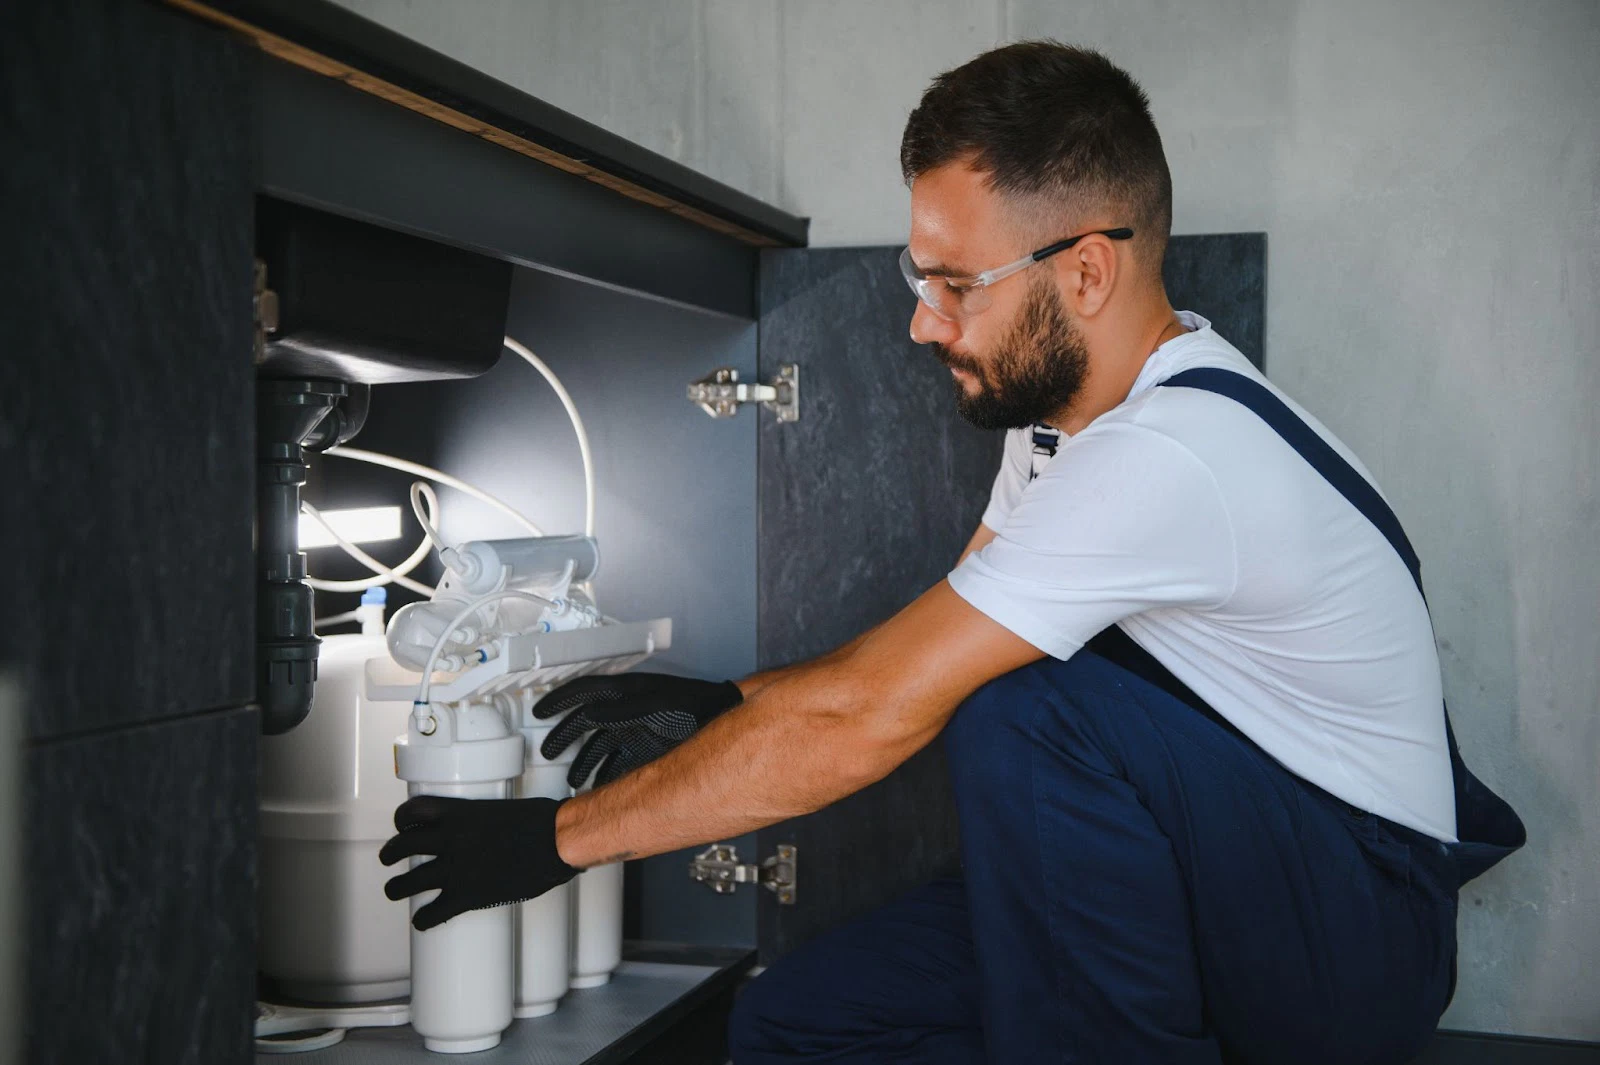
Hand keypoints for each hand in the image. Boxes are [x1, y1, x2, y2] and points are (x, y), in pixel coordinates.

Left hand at [379, 795, 578, 930]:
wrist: (556, 842)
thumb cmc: (540, 821)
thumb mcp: (502, 809)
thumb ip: (482, 820)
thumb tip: (483, 831)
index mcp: (459, 814)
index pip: (414, 811)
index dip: (402, 820)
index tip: (401, 826)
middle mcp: (450, 839)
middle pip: (404, 846)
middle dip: (390, 854)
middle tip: (387, 859)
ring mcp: (456, 869)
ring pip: (410, 881)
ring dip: (397, 888)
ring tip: (394, 891)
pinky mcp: (467, 895)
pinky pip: (434, 912)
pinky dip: (424, 919)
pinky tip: (423, 921)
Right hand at [534, 672, 743, 787]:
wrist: (724, 716)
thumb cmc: (694, 706)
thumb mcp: (656, 706)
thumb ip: (622, 709)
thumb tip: (589, 713)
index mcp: (626, 692)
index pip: (584, 692)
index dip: (559, 701)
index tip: (540, 712)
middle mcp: (627, 709)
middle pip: (588, 722)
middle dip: (566, 736)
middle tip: (548, 750)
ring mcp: (637, 728)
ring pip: (602, 745)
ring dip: (586, 762)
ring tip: (574, 780)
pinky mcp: (648, 746)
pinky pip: (619, 760)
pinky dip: (607, 774)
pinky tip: (601, 787)